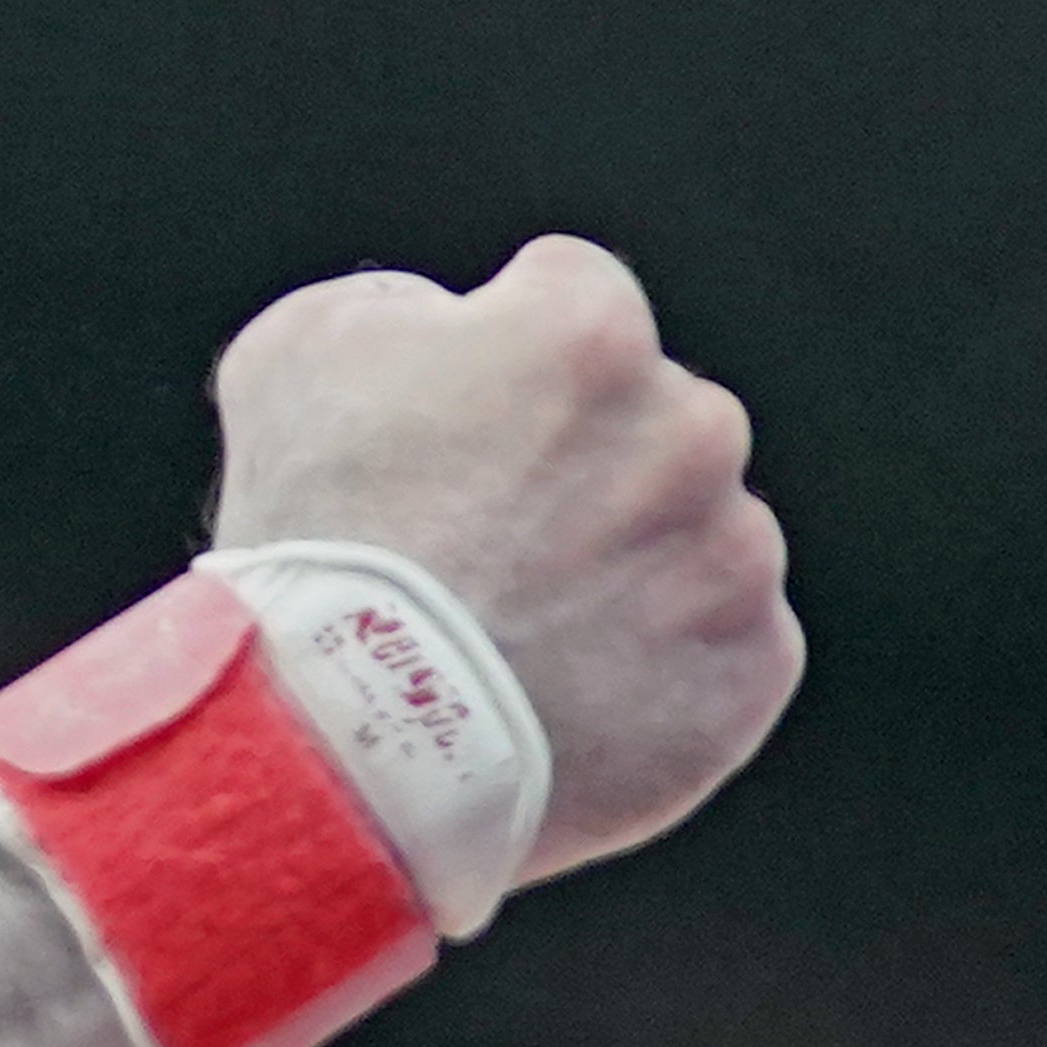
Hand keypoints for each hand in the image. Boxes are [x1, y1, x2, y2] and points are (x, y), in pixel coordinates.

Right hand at [206, 236, 798, 881]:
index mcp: (591, 333)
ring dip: (630, 559)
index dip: (497, 355)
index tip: (446, 426)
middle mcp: (691, 430)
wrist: (335, 748)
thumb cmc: (306, 541)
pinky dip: (662, 661)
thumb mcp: (296, 353)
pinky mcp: (750, 669)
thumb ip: (409, 304)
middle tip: (485, 538)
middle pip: (651, 413)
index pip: (569, 298)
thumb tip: (460, 323)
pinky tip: (573, 685)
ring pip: (698, 528)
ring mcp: (731, 558)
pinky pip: (724, 642)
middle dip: (583, 458)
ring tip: (526, 625)